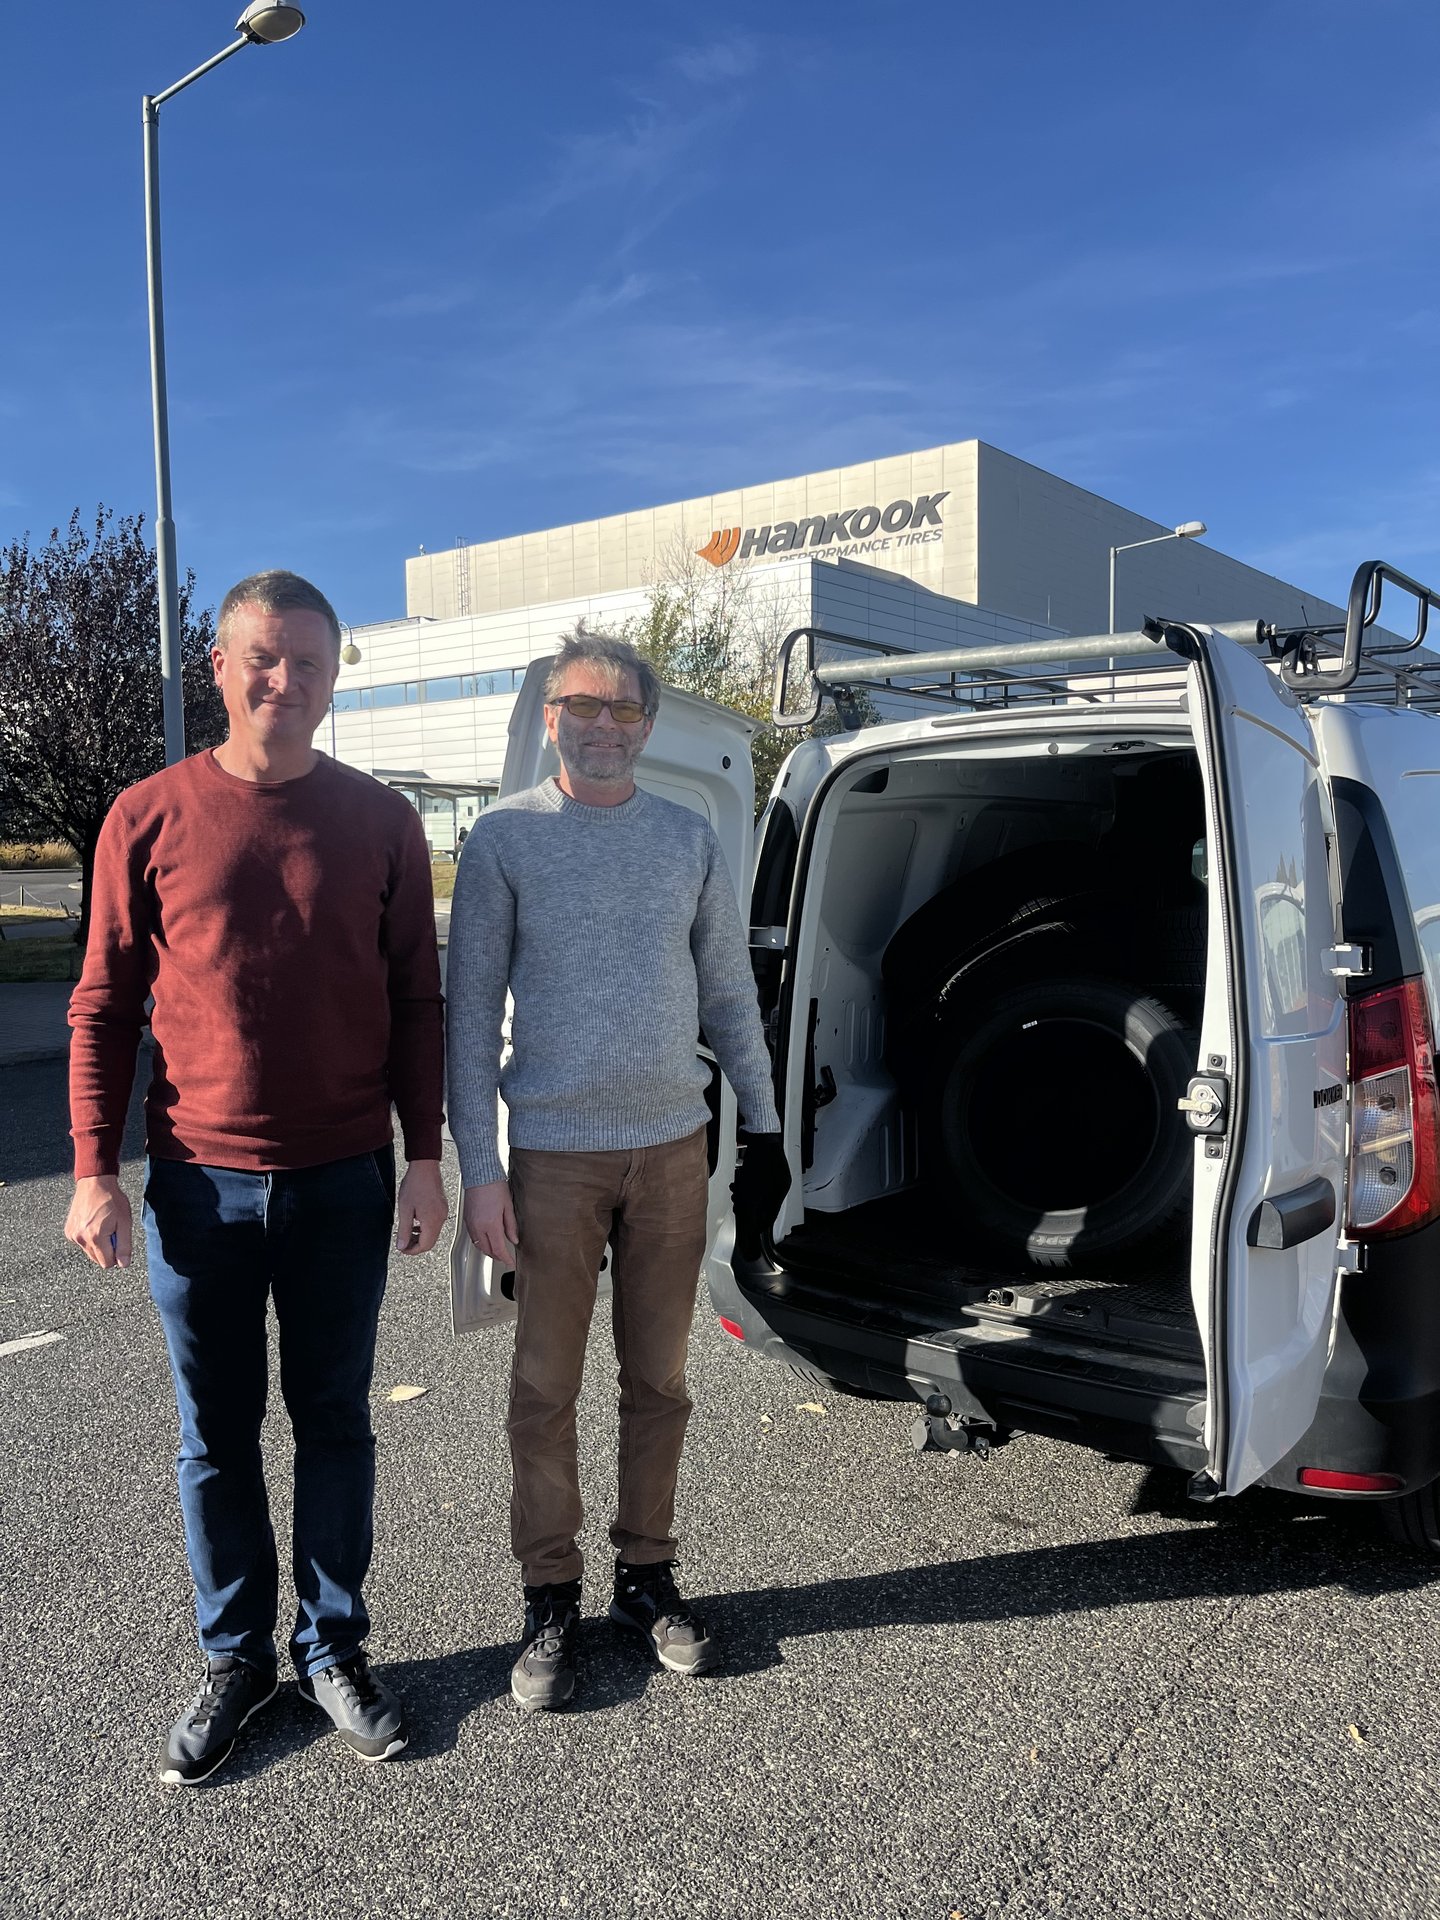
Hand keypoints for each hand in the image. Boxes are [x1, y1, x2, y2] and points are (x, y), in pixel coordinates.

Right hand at [65, 1176, 132, 1269]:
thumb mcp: (125, 1222)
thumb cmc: (112, 1200)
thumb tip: (124, 1265)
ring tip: (102, 1225)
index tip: (119, 1239)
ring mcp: (72, 1235)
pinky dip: (88, 1238)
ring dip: (97, 1244)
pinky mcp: (68, 1231)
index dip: (116, 1254)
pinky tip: (92, 1223)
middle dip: (107, 1250)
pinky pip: (81, 1243)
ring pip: (89, 1252)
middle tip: (111, 1230)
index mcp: (95, 1237)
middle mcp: (80, 1238)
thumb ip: (125, 1246)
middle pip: (97, 1259)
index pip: (107, 1263)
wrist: (94, 1183)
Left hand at [394, 1159, 447, 1255]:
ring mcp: (443, 1212)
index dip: (412, 1251)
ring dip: (420, 1236)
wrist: (425, 1167)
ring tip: (407, 1232)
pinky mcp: (442, 1207)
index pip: (425, 1246)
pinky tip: (416, 1222)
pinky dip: (425, 1228)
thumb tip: (402, 1245)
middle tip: (403, 1242)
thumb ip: (404, 1230)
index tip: (402, 1248)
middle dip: (416, 1245)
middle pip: (430, 1242)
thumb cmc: (415, 1184)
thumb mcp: (404, 1209)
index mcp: (432, 1221)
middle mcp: (440, 1218)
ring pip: (433, 1234)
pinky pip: (435, 1224)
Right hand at [463, 1179, 518, 1266]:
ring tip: (496, 1250)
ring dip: (487, 1250)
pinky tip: (486, 1240)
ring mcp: (471, 1224)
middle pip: (487, 1250)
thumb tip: (514, 1239)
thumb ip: (511, 1226)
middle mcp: (478, 1226)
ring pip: (478, 1245)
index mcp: (491, 1224)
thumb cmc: (494, 1186)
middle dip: (496, 1256)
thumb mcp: (508, 1206)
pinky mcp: (466, 1219)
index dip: (505, 1258)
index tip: (510, 1262)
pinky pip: (473, 1237)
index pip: (498, 1249)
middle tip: (505, 1257)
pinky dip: (480, 1242)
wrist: (480, 1175)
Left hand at [730, 1132, 791, 1253]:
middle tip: (738, 1208)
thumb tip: (750, 1232)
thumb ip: (750, 1214)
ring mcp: (773, 1169)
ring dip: (745, 1194)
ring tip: (735, 1193)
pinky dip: (745, 1182)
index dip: (759, 1223)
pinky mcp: (763, 1160)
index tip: (751, 1229)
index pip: (771, 1213)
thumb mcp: (751, 1194)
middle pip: (763, 1201)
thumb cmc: (760, 1161)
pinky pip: (754, 1178)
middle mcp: (779, 1180)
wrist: (758, 1133)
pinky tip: (737, 1181)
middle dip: (748, 1206)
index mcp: (781, 1189)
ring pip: (757, 1189)